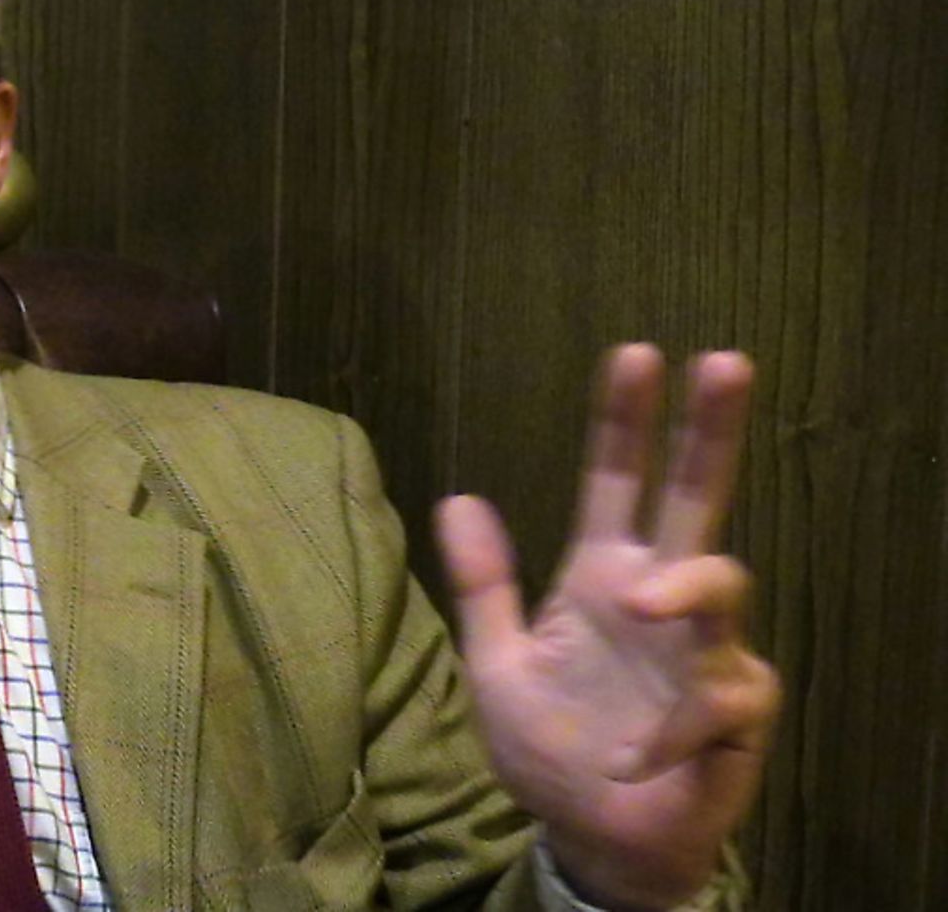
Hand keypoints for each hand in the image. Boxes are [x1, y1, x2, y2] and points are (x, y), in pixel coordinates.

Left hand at [436, 345, 780, 908]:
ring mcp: (704, 651)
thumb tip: (456, 496)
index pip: (617, 482)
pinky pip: (716, 700)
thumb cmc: (551, 745)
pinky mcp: (733, 715)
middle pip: (697, 499)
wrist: (589, 836)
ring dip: (687, 588)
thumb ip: (483, 586)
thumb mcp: (497, 664)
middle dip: (711, 432)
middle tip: (725, 361)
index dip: (625, 422)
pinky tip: (632, 757)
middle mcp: (659, 598)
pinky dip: (669, 730)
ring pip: (722, 585)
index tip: (634, 353)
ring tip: (644, 600)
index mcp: (603, 576)